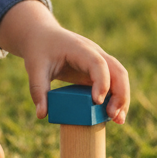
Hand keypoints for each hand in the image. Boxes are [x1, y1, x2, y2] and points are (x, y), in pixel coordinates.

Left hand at [0, 0, 129, 123]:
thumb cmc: (39, 51)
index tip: (96, 101)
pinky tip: (113, 116)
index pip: (98, 64)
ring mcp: (99, 62)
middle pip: (118, 71)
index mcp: (80, 49)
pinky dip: (116, 99)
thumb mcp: (35, 68)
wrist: (42, 37)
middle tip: (112, 116)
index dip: (101, 82)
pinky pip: (113, 84)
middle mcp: (95, 54)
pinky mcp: (98, 71)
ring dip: (122, 99)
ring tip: (118, 120)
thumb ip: (38, 90)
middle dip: (119, 94)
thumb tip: (41, 115)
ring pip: (120, 78)